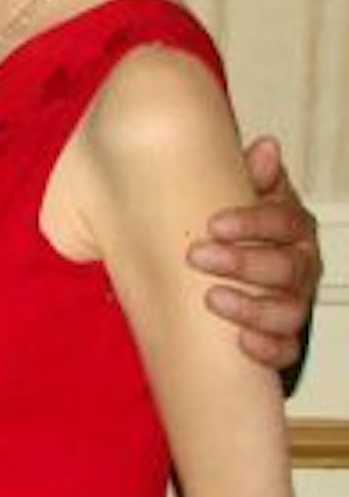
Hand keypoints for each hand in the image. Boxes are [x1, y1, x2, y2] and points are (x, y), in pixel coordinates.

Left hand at [186, 135, 323, 367]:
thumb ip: (250, 175)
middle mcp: (300, 265)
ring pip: (288, 311)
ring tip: (211, 298)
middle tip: (197, 256)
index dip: (253, 222)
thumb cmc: (233, 228)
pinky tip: (241, 343)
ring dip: (252, 307)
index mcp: (291, 227)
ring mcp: (293, 302)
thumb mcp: (238, 196)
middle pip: (287, 267)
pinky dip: (267, 349)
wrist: (225, 269)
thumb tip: (265, 147)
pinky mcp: (282, 336)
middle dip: (243, 262)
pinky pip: (285, 349)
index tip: (213, 223)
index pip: (285, 221)